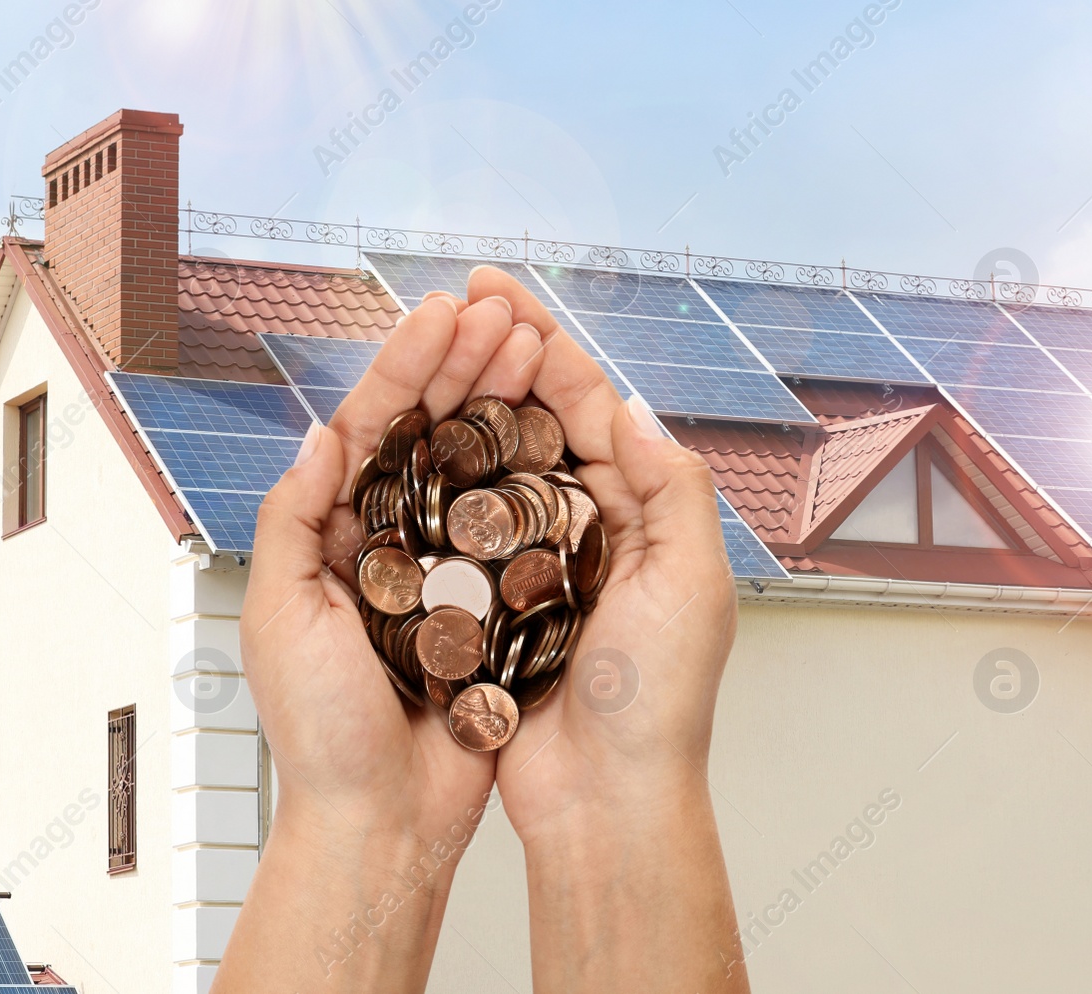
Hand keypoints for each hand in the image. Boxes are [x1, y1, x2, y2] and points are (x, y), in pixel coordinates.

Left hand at [217, 292, 546, 992]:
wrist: (382, 820)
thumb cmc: (319, 728)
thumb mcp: (279, 617)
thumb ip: (292, 521)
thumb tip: (320, 430)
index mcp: (332, 535)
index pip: (370, 429)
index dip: (406, 367)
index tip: (444, 312)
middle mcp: (390, 542)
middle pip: (429, 435)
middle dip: (463, 368)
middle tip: (504, 313)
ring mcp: (445, 571)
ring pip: (477, 468)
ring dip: (502, 405)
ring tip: (537, 348)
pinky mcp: (491, 606)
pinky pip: (514, 529)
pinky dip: (533, 476)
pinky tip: (559, 429)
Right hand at [470, 266, 749, 992]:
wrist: (604, 800)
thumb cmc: (659, 699)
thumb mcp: (691, 581)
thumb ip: (671, 487)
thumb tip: (628, 404)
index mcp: (639, 512)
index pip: (588, 405)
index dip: (546, 341)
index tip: (498, 291)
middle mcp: (583, 527)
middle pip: (533, 419)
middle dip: (495, 354)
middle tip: (450, 300)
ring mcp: (529, 563)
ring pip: (488, 462)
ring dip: (459, 403)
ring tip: (421, 350)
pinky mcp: (485, 603)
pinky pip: (454, 528)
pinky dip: (432, 480)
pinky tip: (400, 444)